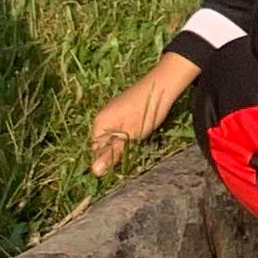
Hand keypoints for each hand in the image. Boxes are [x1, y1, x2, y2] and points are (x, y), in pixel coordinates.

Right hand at [89, 55, 198, 176]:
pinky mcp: (123, 111)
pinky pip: (120, 129)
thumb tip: (94, 171)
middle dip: (115, 153)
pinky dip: (128, 135)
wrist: (163, 85)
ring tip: (136, 144)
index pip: (96, 151)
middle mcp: (102, 118)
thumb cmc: (146, 111)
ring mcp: (113, 113)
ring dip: (123, 144)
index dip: (107, 161)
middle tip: (131, 154)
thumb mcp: (129, 136)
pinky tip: (139, 135)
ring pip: (113, 137)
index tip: (122, 165)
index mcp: (100, 123)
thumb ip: (112, 153)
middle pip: (104, 144)